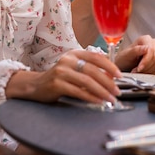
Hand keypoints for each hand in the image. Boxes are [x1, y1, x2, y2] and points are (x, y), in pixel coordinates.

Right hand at [6, 50, 121, 104]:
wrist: (35, 85)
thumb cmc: (59, 78)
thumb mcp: (74, 68)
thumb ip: (89, 69)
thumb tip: (111, 77)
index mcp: (74, 53)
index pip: (96, 56)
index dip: (109, 66)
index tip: (119, 75)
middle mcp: (68, 60)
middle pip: (93, 70)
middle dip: (108, 82)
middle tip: (117, 91)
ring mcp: (61, 71)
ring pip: (87, 81)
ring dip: (102, 91)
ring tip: (111, 98)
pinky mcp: (57, 84)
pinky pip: (78, 91)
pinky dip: (91, 97)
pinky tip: (98, 101)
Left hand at [115, 35, 154, 73]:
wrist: (124, 66)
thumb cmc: (123, 59)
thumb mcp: (126, 55)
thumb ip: (135, 50)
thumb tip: (146, 48)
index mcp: (145, 39)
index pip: (151, 50)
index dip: (146, 61)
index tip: (139, 68)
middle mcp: (153, 44)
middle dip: (145, 67)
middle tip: (135, 71)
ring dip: (146, 71)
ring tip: (137, 71)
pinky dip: (149, 73)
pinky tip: (142, 72)